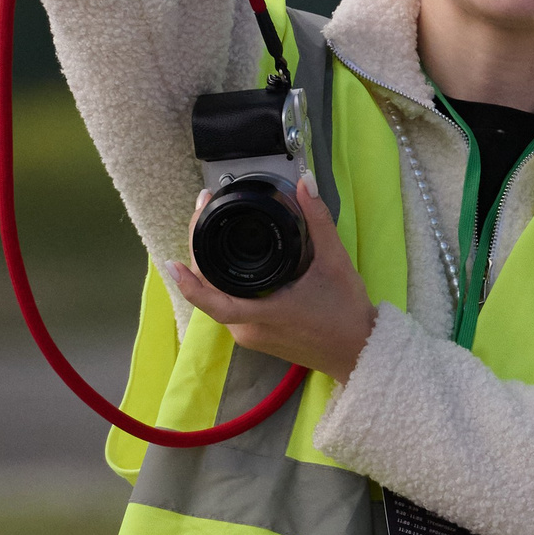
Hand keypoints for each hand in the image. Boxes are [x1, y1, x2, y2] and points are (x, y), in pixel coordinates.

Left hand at [173, 178, 377, 374]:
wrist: (360, 350)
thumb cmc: (346, 312)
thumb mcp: (335, 261)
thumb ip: (318, 221)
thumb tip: (304, 184)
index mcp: (264, 315)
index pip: (213, 301)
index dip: (190, 283)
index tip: (173, 262)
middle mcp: (249, 330)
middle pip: (210, 293)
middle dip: (200, 255)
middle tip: (202, 214)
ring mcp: (251, 336)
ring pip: (218, 300)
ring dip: (210, 270)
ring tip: (211, 231)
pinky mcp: (256, 337)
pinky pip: (229, 308)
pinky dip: (223, 284)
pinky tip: (227, 261)